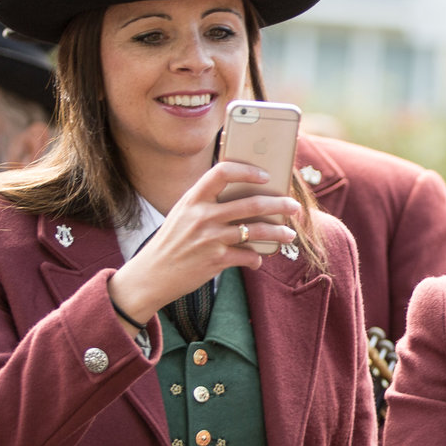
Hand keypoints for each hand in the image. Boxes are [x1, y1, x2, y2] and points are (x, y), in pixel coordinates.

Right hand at [109, 161, 305, 324]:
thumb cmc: (172, 242)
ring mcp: (209, 238)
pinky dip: (256, 258)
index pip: (222, 172)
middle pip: (251, 203)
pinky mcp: (215, 260)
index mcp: (193, 199)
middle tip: (294, 206)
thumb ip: (207, 203)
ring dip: (278, 232)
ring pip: (256, 230)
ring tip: (289, 234)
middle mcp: (202, 216)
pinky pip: (247, 255)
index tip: (266, 175)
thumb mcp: (183, 215)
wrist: (151, 275)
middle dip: (279, 204)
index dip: (247, 170)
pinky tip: (258, 259)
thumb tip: (244, 196)